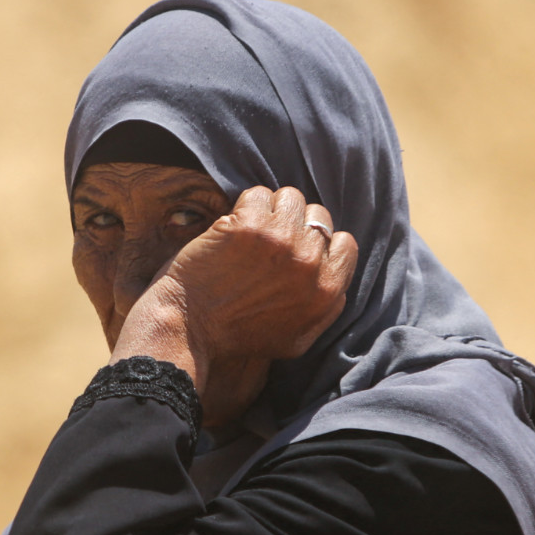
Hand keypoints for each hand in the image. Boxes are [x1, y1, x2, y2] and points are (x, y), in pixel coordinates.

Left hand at [112, 186, 357, 426]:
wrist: (189, 330)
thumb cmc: (238, 337)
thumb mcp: (298, 339)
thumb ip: (325, 309)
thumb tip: (335, 280)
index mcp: (328, 290)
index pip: (345, 243)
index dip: (320, 242)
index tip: (297, 248)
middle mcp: (310, 262)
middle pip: (317, 215)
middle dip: (294, 224)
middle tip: (267, 242)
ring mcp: (280, 239)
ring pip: (289, 198)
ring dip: (269, 210)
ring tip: (249, 233)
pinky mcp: (247, 224)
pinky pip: (256, 194)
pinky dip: (242, 207)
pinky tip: (229, 229)